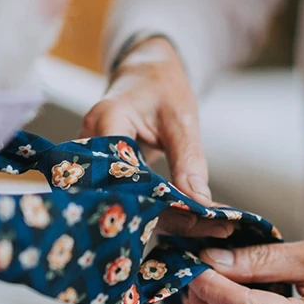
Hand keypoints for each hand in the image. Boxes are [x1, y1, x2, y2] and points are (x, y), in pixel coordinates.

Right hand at [82, 37, 229, 238]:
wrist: (144, 73)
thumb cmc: (161, 86)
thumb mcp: (181, 118)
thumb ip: (188, 160)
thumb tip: (201, 204)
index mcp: (107, 122)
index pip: (126, 174)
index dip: (160, 202)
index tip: (199, 217)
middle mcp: (90, 145)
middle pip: (123, 197)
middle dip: (169, 219)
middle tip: (213, 230)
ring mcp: (92, 162)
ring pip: (126, 203)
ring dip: (167, 220)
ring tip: (210, 228)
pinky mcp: (103, 174)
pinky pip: (128, 198)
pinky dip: (159, 211)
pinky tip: (191, 221)